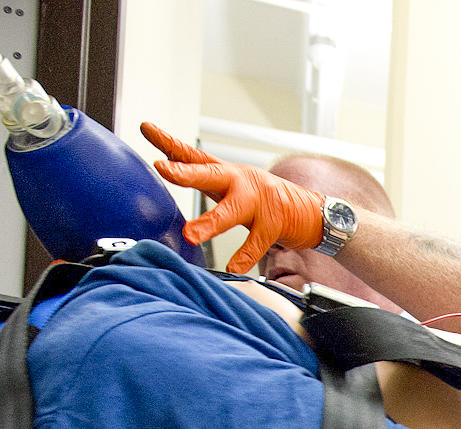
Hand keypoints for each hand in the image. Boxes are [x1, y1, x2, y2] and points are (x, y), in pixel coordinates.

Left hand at [141, 123, 324, 274]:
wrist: (313, 212)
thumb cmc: (266, 202)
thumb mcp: (233, 187)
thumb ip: (205, 181)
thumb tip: (170, 171)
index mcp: (227, 173)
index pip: (194, 155)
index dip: (170, 142)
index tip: (147, 128)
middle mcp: (241, 182)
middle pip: (210, 173)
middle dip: (185, 172)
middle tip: (162, 168)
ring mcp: (260, 201)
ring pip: (232, 211)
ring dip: (210, 223)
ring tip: (191, 235)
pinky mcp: (276, 223)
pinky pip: (257, 242)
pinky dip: (244, 256)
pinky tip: (233, 268)